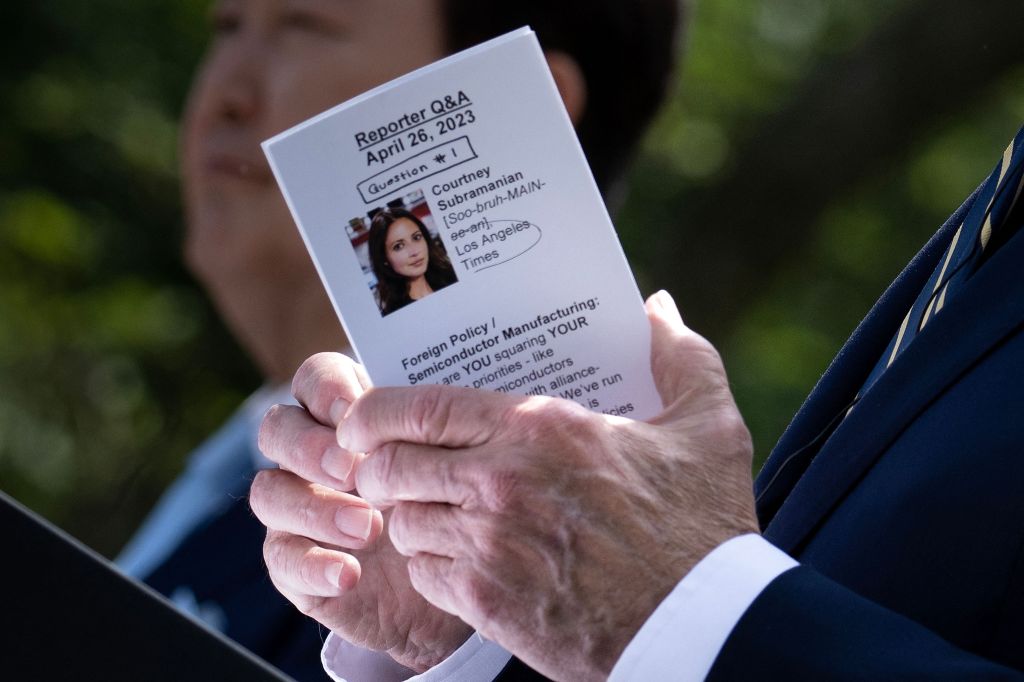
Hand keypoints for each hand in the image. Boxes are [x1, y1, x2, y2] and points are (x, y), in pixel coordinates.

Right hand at [250, 354, 471, 671]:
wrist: (470, 570)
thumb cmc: (460, 498)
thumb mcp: (454, 457)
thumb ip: (429, 428)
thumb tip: (414, 413)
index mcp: (346, 416)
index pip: (314, 380)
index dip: (324, 388)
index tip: (353, 410)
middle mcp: (311, 457)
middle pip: (277, 430)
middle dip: (308, 446)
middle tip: (353, 470)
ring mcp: (298, 509)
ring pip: (268, 494)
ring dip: (314, 508)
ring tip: (369, 527)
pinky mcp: (297, 564)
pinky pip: (282, 560)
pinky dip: (312, 566)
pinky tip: (349, 573)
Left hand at [342, 291, 759, 680]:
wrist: (703, 624)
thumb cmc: (704, 523)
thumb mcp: (707, 426)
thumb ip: (679, 355)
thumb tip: (657, 306)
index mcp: (539, 427)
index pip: (419, 407)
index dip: (373, 412)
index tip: (360, 420)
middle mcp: (501, 481)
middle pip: (390, 466)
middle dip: (377, 468)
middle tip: (389, 469)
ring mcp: (490, 545)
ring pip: (402, 524)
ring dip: (409, 518)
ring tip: (432, 514)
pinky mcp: (489, 602)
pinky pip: (424, 576)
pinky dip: (431, 568)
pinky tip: (461, 562)